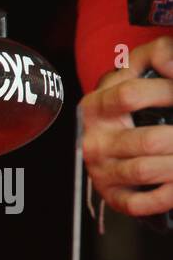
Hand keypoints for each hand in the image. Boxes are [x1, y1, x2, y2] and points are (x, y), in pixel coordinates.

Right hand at [81, 36, 172, 215]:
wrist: (112, 137)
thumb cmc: (135, 103)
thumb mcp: (141, 70)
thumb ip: (159, 54)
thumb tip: (170, 63)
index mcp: (98, 105)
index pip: (130, 96)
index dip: (166, 93)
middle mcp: (95, 140)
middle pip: (148, 141)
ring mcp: (101, 170)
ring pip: (146, 171)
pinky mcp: (111, 195)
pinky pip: (139, 204)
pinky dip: (167, 196)